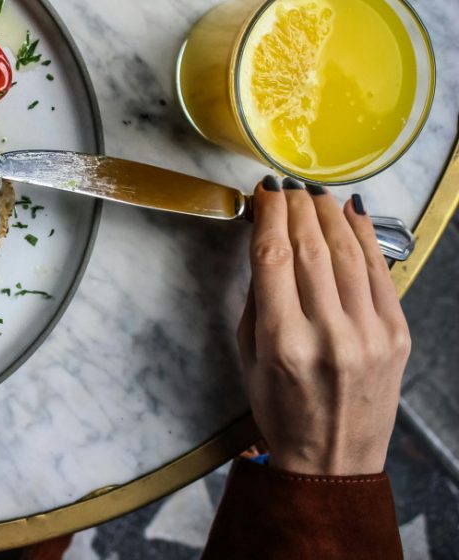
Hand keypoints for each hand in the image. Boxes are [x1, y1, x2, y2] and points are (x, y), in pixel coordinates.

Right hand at [237, 177, 410, 475]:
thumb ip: (256, 300)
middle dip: (298, 208)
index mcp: (282, 342)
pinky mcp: (397, 336)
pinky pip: (379, 274)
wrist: (334, 459)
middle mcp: (328, 334)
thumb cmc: (280, 410)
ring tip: (315, 193)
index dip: (268, 217)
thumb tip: (266, 245)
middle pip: (311, 249)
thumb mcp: (249, 357)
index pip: (273, 258)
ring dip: (329, 215)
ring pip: (347, 255)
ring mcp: (369, 334)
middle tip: (287, 186)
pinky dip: (364, 238)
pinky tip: (351, 213)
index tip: (263, 193)